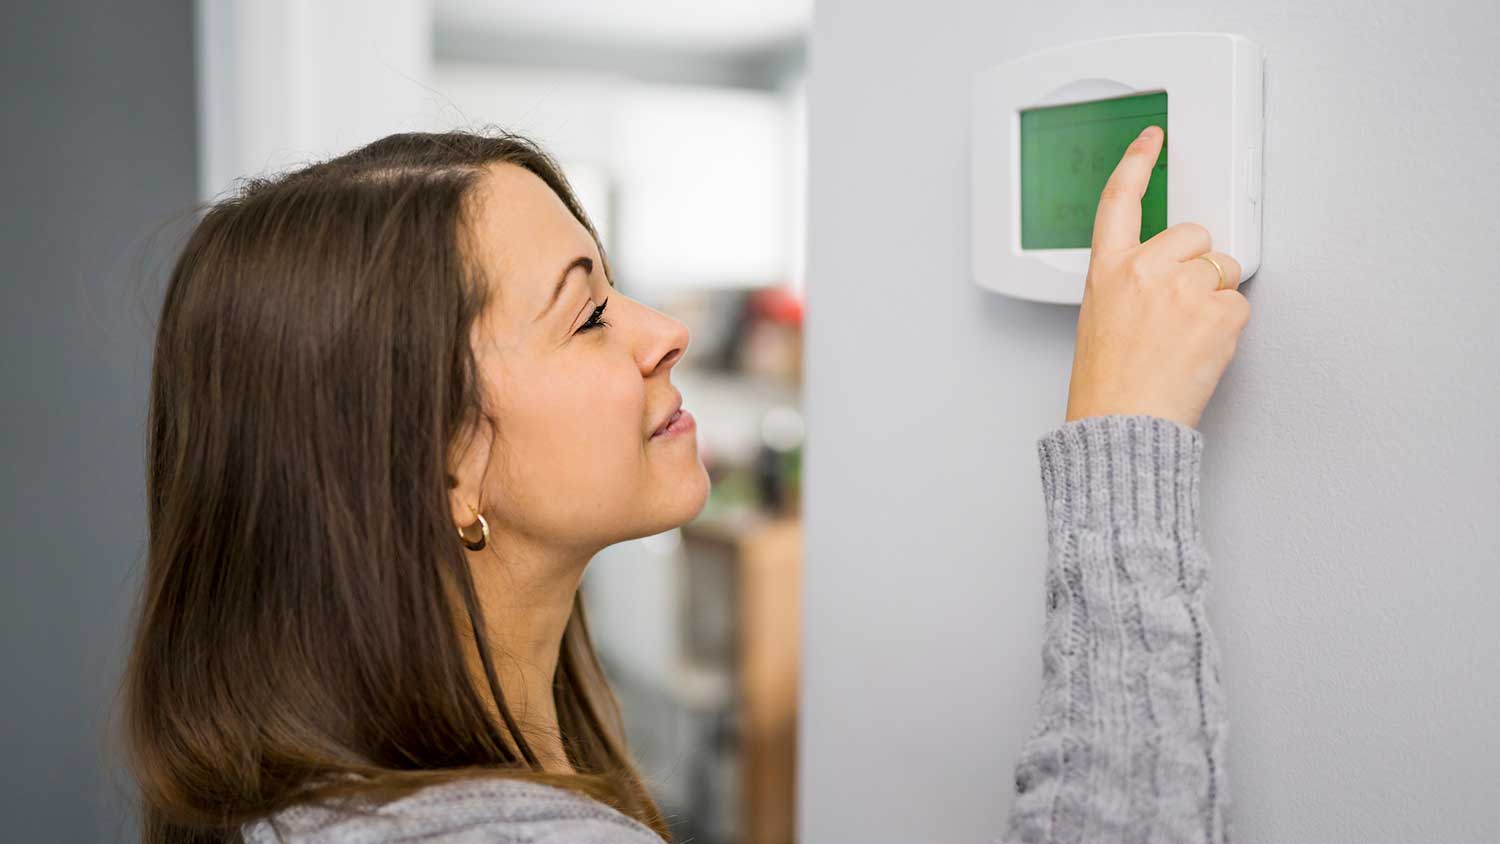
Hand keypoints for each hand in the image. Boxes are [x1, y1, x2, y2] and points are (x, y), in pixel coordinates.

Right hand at [1064, 125, 1250, 429]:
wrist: (1123, 424)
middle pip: (1195, 235)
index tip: (1152, 140)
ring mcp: (1183, 288)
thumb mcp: (1101, 318)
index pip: (1120, 200)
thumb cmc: (1108, 384)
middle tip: (1180, 308)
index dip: (1137, 162)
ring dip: (1214, 299)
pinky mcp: (1217, 313)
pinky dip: (1227, 327)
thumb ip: (1131, 283)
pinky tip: (1200, 350)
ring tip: (1186, 337)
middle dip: (1198, 264)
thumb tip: (1170, 271)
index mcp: (1108, 270)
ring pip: (1223, 270)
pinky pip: (1238, 305)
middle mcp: (1144, 269)